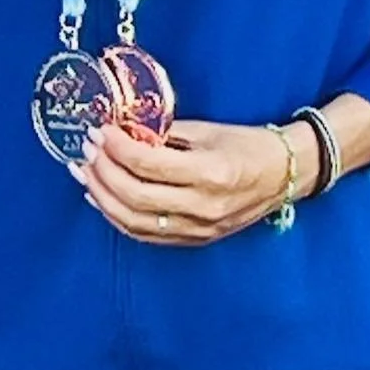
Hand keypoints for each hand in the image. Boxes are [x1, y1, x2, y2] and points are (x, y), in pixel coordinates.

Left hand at [70, 119, 317, 245]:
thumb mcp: (206, 130)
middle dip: (103, 171)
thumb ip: (163, 133)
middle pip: (136, 196)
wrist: (284, 175)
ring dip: (103, 197)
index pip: (148, 165)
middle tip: (86, 149)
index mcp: (210, 174)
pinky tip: (102, 198)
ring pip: (135, 222)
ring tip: (85, 173)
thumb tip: (121, 129)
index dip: (116, 148)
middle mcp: (203, 207)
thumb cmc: (247, 146)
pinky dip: (118, 217)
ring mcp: (199, 229)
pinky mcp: (195, 240)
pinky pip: (147, 235)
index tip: (99, 131)